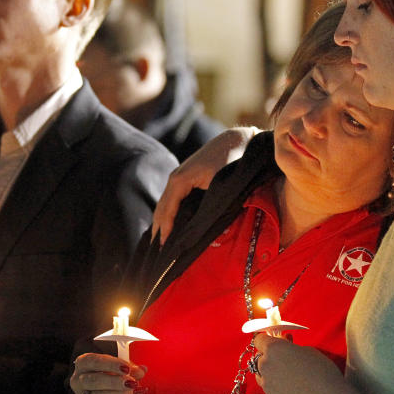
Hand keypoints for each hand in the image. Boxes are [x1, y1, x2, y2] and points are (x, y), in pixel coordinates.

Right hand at [69, 352, 145, 393]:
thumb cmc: (114, 376)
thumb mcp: (122, 368)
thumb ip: (130, 368)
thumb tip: (141, 370)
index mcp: (83, 363)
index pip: (93, 361)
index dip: (110, 364)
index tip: (127, 368)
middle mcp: (78, 380)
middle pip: (93, 381)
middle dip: (114, 382)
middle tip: (132, 383)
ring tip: (138, 392)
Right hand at [152, 127, 259, 242]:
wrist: (236, 140)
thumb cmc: (230, 162)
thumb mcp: (220, 185)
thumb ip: (210, 207)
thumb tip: (207, 231)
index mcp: (179, 180)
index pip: (167, 210)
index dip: (165, 230)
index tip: (163, 249)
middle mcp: (175, 178)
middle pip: (161, 208)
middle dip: (159, 229)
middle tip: (157, 253)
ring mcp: (178, 176)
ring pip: (165, 204)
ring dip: (161, 222)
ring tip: (159, 243)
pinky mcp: (185, 177)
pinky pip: (172, 199)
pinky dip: (168, 213)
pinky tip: (168, 225)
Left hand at [254, 333, 345, 393]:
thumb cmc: (322, 372)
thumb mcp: (308, 350)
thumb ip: (290, 346)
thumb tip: (284, 343)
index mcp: (273, 349)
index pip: (259, 339)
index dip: (267, 340)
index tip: (274, 341)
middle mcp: (265, 365)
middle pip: (260, 357)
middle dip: (271, 356)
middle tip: (286, 358)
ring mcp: (266, 383)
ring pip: (262, 373)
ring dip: (271, 371)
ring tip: (289, 374)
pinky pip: (269, 387)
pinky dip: (276, 385)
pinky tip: (291, 387)